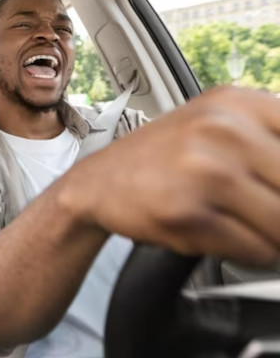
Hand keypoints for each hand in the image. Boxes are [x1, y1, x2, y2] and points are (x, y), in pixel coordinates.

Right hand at [64, 85, 279, 266]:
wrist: (97, 183)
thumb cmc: (163, 158)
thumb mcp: (220, 124)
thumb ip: (272, 140)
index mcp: (239, 102)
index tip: (275, 190)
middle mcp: (222, 129)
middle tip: (266, 215)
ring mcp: (202, 170)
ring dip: (274, 239)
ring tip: (249, 228)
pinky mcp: (185, 212)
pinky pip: (254, 249)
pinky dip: (253, 255)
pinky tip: (228, 238)